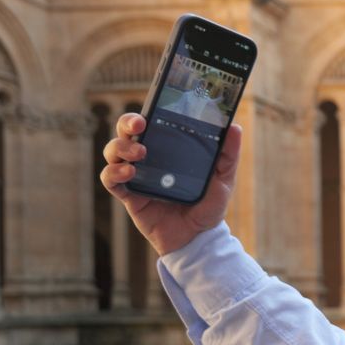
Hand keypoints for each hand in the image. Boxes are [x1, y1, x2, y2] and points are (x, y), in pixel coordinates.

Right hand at [99, 112, 241, 255]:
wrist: (198, 238)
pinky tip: (128, 173)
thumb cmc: (208, 206)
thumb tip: (235, 127)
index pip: (150, 123)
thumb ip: (228, 155)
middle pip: (125, 132)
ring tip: (140, 153)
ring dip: (121, 147)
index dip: (146, 111)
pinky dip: (114, 173)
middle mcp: (148, 158)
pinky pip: (110, 179)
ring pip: (113, 152)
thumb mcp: (223, 180)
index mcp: (168, 149)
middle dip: (127, 123)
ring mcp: (136, 176)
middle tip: (140, 125)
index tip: (152, 106)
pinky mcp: (128, 196)